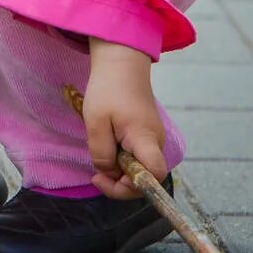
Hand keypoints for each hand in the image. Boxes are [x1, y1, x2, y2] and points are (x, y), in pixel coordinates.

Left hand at [83, 39, 167, 199]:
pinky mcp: (147, 134)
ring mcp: (154, 139)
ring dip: (119, 169)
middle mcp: (156, 143)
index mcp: (145, 139)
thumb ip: (102, 152)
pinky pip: (137, 156)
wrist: (121, 65)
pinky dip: (122, 158)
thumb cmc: (108, 91)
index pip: (154, 175)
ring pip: (140, 168)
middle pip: (146, 177)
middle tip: (95, 173)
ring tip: (100, 152)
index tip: (106, 178)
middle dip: (120, 182)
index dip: (132, 187)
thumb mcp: (96, 122)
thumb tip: (109, 172)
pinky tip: (107, 145)